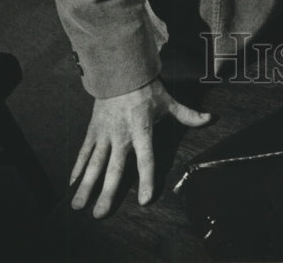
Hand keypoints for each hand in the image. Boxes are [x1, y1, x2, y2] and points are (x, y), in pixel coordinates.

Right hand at [70, 78, 210, 217]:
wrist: (121, 68)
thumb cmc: (147, 88)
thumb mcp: (168, 101)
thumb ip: (188, 114)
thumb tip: (210, 119)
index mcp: (142, 129)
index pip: (146, 158)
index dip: (147, 179)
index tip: (145, 200)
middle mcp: (122, 135)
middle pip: (114, 168)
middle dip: (107, 192)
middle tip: (100, 214)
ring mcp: (105, 133)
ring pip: (95, 163)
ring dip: (86, 185)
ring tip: (77, 206)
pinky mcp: (93, 129)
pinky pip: (84, 150)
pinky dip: (77, 166)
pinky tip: (71, 183)